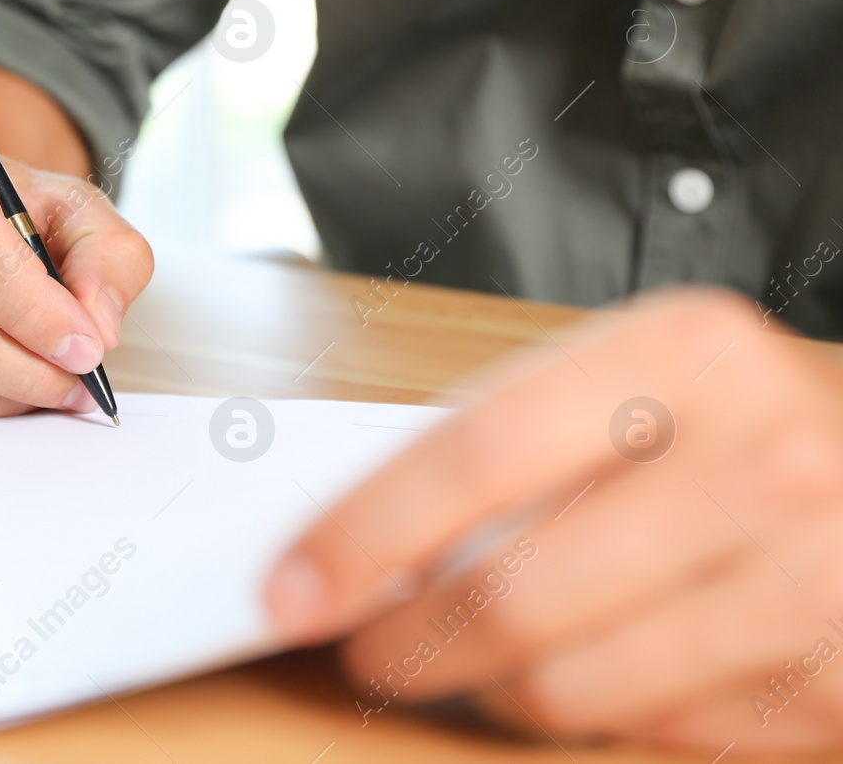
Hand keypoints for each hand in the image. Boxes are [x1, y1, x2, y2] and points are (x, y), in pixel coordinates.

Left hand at [265, 289, 842, 755]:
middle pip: (514, 591)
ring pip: (571, 684)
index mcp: (686, 352)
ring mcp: (813, 579)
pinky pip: (654, 733)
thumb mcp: (641, 377)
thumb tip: (358, 538)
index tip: (290, 587)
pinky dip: (596, 712)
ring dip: (493, 687)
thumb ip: (510, 440)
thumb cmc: (740, 421)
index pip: (477, 453)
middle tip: (367, 648)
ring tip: (478, 660)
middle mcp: (760, 460)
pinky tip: (596, 668)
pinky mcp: (837, 681)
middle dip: (407, 640)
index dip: (364, 532)